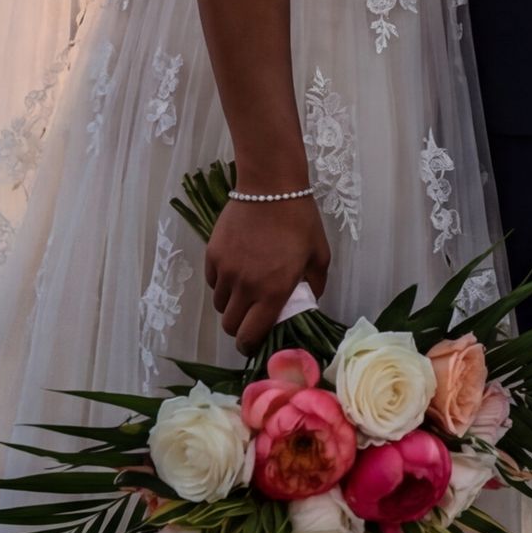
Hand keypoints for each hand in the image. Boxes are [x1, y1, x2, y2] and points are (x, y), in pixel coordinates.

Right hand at [206, 197, 329, 352]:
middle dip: (241, 328)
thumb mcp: (319, 255)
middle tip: (252, 318)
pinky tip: (237, 271)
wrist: (270, 186)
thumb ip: (314, 285)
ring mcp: (226, 271)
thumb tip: (306, 303)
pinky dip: (222, 285)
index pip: (251, 335)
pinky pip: (213, 283)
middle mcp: (246, 286)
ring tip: (247, 291)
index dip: (251, 346)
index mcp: (274, 291)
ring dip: (233, 305)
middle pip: (231, 326)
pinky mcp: (213, 256)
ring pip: (220, 305)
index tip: (254, 345)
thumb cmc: (300, 220)